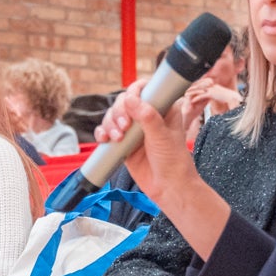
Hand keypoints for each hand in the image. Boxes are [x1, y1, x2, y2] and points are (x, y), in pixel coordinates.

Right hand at [101, 88, 200, 210]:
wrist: (167, 187)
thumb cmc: (173, 161)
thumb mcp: (162, 136)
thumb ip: (147, 116)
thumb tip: (130, 99)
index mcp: (162, 107)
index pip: (145, 89)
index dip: (134, 92)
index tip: (130, 102)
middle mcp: (146, 115)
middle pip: (124, 101)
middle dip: (119, 112)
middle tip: (124, 127)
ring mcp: (134, 128)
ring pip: (113, 115)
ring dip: (110, 123)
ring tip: (117, 138)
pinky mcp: (123, 142)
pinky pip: (106, 131)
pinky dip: (102, 133)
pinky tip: (105, 140)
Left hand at [181, 77, 242, 120]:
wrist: (235, 98)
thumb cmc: (233, 98)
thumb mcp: (226, 97)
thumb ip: (221, 98)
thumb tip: (220, 101)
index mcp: (216, 87)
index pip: (205, 87)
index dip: (198, 89)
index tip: (193, 91)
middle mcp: (213, 87)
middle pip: (200, 87)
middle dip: (193, 89)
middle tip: (187, 92)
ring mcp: (212, 90)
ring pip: (200, 91)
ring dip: (193, 94)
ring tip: (187, 96)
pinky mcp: (212, 94)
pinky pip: (202, 96)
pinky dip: (197, 98)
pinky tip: (193, 101)